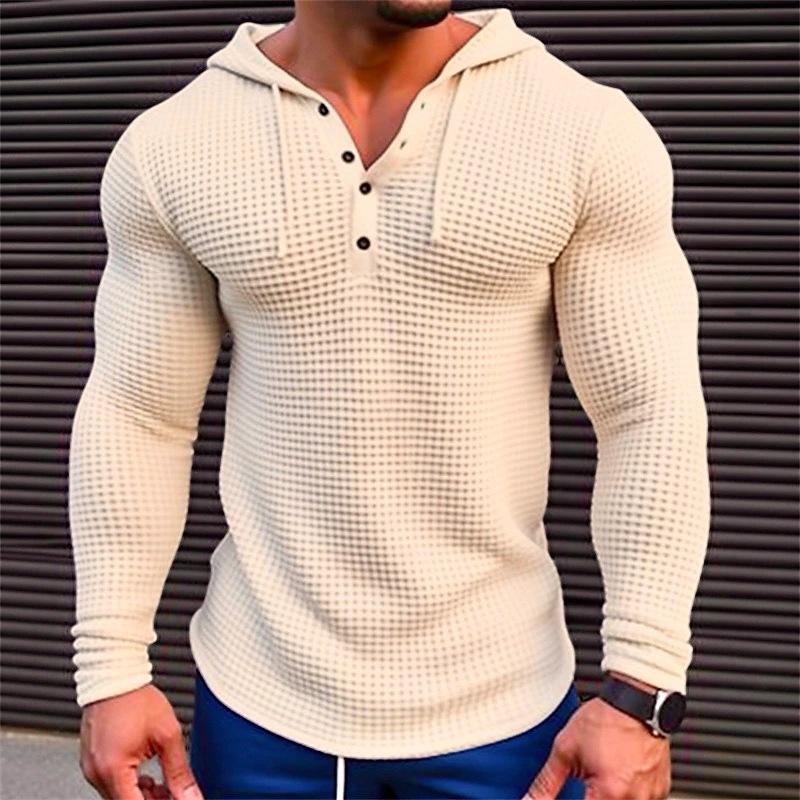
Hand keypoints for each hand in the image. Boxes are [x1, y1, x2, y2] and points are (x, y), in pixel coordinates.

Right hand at [78, 683, 203, 799]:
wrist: (113, 675)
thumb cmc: (135, 698)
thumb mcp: (167, 734)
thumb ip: (179, 771)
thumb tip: (190, 796)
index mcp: (112, 770)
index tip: (174, 799)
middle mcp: (96, 773)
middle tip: (173, 794)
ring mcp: (91, 768)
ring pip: (118, 796)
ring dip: (140, 796)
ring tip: (163, 786)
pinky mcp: (91, 761)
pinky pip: (110, 784)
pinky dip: (129, 785)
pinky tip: (146, 777)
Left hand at [522, 697, 671, 799]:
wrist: (636, 701)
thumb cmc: (605, 720)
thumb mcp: (566, 749)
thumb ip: (546, 783)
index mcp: (609, 793)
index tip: (576, 791)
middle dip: (591, 796)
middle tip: (590, 780)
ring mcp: (650, 797)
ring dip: (608, 795)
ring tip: (606, 771)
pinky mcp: (661, 791)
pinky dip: (627, 794)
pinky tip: (620, 775)